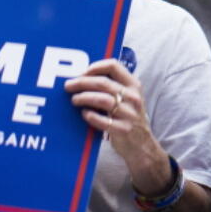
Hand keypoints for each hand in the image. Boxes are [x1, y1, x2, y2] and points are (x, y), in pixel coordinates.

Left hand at [64, 57, 171, 193]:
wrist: (142, 145)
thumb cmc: (129, 118)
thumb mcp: (128, 98)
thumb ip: (113, 87)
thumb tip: (83, 77)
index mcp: (134, 85)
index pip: (114, 66)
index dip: (95, 67)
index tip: (82, 72)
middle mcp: (133, 97)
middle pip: (103, 83)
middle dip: (82, 82)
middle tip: (68, 86)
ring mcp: (129, 114)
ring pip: (102, 99)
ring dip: (84, 98)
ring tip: (74, 100)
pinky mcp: (123, 130)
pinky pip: (104, 121)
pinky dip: (91, 116)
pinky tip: (84, 114)